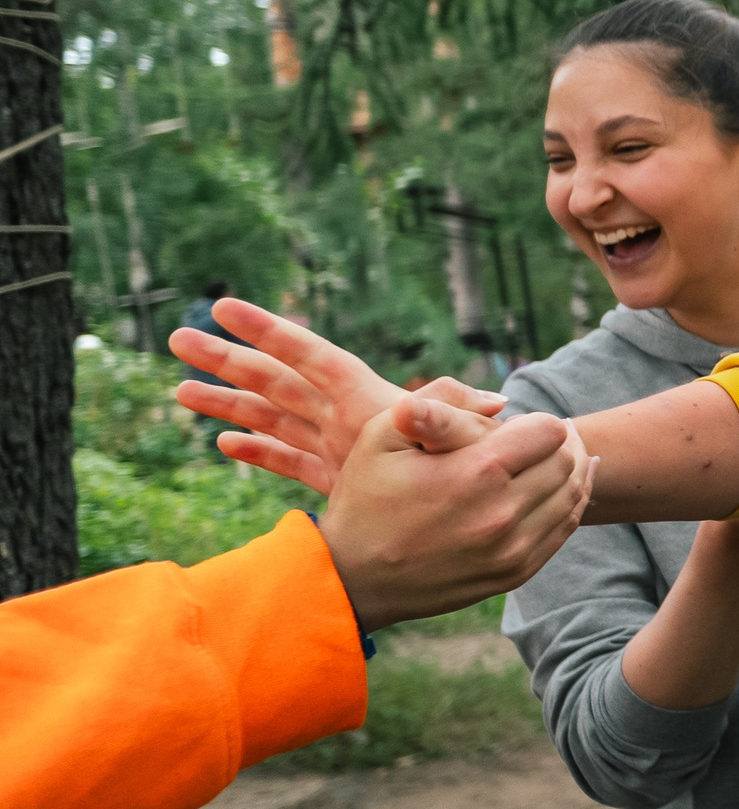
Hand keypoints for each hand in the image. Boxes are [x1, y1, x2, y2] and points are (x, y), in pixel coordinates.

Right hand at [172, 299, 504, 494]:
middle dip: (229, 359)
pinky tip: (223, 446)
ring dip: (227, 403)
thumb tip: (492, 401)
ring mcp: (337, 445)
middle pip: (276, 380)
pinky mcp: (338, 476)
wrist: (478, 502)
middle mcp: (345, 416)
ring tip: (177, 389)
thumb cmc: (476, 464)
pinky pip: (289, 460)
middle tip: (177, 337)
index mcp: (366, 401)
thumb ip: (462, 416)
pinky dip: (259, 453)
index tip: (225, 306)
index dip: (271, 331)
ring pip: (271, 416)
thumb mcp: (465, 439)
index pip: (312, 356)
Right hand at [318, 397, 594, 631]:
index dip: (539, 421)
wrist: (353, 578)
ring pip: (571, 496)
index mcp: (477, 472)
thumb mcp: (384, 435)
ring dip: (572, 471)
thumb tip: (501, 399)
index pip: (548, 431)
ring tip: (561, 455)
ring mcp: (512, 549)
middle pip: (566, 461)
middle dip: (560, 443)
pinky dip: (569, 504)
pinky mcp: (515, 573)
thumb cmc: (365, 499)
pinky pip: (563, 530)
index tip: (523, 424)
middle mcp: (503, 513)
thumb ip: (440, 401)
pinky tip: (566, 487)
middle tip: (550, 435)